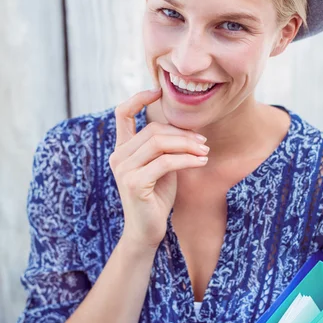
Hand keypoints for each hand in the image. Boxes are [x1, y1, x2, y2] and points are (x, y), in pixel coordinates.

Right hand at [109, 88, 208, 248]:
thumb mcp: (161, 165)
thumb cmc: (156, 196)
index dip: (138, 98)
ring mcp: (123, 169)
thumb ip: (165, 146)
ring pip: (159, 143)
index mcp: (122, 149)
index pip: (122, 114)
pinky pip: (165, 162)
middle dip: (183, 134)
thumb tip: (188, 125)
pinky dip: (187, 160)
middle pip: (153, 130)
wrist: (146, 230)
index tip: (158, 91)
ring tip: (204, 152)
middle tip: (203, 143)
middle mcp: (118, 156)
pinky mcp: (133, 182)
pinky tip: (201, 162)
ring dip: (187, 145)